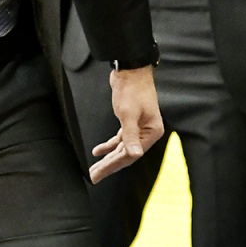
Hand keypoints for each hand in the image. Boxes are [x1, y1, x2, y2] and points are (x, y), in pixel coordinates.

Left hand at [89, 65, 162, 183]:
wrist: (130, 70)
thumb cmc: (132, 89)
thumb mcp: (128, 113)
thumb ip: (130, 136)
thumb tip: (135, 155)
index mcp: (152, 132)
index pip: (130, 155)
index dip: (112, 166)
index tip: (98, 174)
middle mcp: (147, 133)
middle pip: (126, 154)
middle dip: (108, 165)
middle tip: (93, 176)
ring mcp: (139, 128)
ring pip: (122, 148)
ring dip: (108, 157)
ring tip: (94, 168)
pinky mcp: (130, 122)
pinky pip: (120, 139)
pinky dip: (109, 145)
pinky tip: (98, 151)